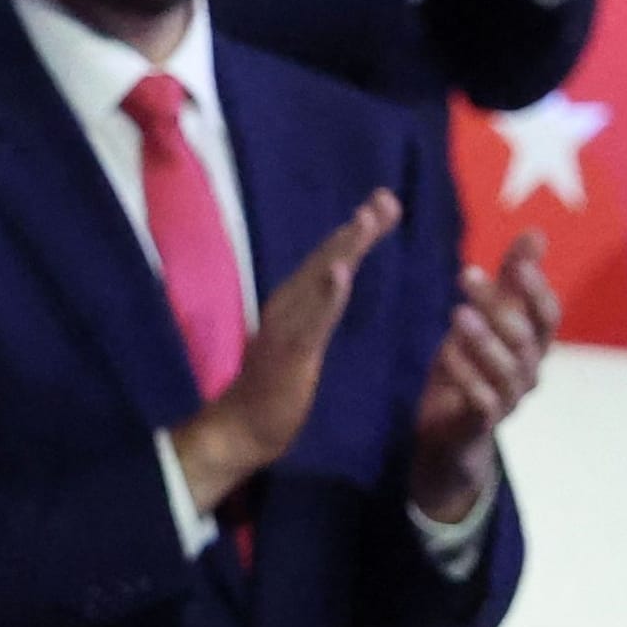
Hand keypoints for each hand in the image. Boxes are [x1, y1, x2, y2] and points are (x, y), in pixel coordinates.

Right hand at [172, 189, 401, 511]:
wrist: (240, 430)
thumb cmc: (275, 391)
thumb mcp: (305, 344)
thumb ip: (319, 315)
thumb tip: (337, 284)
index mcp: (295, 304)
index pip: (331, 260)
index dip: (358, 232)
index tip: (386, 201)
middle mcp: (288, 305)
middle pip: (326, 259)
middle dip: (357, 229)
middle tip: (386, 197)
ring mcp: (286, 327)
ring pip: (319, 281)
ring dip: (343, 249)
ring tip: (366, 220)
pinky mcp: (288, 352)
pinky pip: (311, 320)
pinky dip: (326, 294)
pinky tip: (341, 273)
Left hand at [409, 231, 559, 522]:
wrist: (451, 436)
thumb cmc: (474, 368)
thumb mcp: (489, 320)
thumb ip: (512, 281)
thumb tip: (535, 232)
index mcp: (532, 345)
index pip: (547, 315)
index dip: (535, 288)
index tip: (517, 259)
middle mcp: (528, 372)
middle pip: (524, 337)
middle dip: (499, 304)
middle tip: (466, 273)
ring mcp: (508, 400)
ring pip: (507, 370)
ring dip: (484, 341)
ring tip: (458, 313)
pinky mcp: (481, 424)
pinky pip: (482, 402)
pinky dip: (467, 378)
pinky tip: (447, 355)